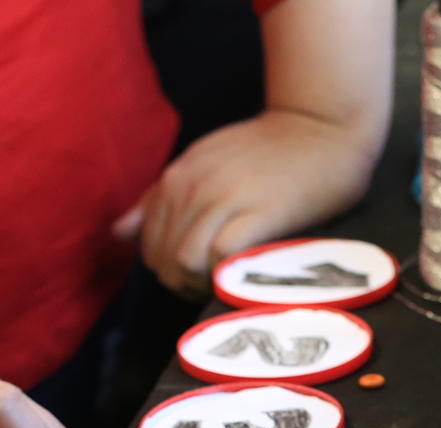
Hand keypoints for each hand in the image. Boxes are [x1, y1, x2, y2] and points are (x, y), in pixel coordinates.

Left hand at [114, 110, 381, 297]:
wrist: (322, 127)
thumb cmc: (269, 154)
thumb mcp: (203, 164)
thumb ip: (159, 198)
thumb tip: (118, 232)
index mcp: (177, 176)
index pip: (148, 244)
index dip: (168, 271)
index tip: (196, 276)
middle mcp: (194, 186)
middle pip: (164, 259)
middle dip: (183, 284)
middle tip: (212, 287)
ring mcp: (225, 197)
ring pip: (185, 261)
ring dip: (201, 284)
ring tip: (225, 284)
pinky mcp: (260, 210)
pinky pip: (221, 255)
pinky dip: (225, 273)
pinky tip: (243, 274)